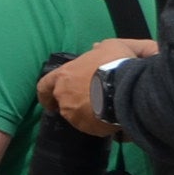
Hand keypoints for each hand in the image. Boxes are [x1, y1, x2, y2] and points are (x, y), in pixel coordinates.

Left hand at [37, 38, 154, 135]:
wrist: (129, 88)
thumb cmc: (116, 63)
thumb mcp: (110, 46)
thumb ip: (100, 48)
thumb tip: (96, 48)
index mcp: (63, 76)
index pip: (44, 86)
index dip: (45, 94)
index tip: (49, 101)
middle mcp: (63, 96)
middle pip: (63, 102)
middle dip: (74, 102)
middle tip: (89, 102)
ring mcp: (74, 114)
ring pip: (77, 115)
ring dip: (88, 113)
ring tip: (106, 108)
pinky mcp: (88, 128)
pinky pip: (92, 126)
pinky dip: (99, 124)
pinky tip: (112, 118)